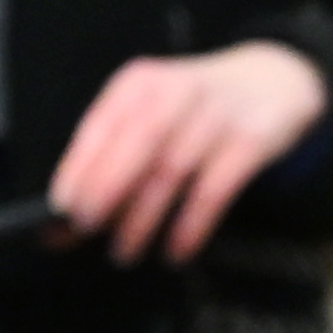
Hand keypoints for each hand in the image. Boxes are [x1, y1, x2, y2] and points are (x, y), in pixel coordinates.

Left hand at [50, 44, 329, 265]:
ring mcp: (218, 115)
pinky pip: (215, 189)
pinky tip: (177, 248)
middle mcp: (179, 91)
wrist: (271, 81)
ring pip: (172, 170)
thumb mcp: (150, 115)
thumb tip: (62, 220)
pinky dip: (191, 224)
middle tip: (87, 228)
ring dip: (143, 217)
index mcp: (141, 84)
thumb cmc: (194, 109)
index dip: (78, 170)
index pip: (102, 126)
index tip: (61, 210)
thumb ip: (109, 162)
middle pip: (138, 142)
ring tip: (125, 250)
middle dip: (107, 190)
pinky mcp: (251, 140)